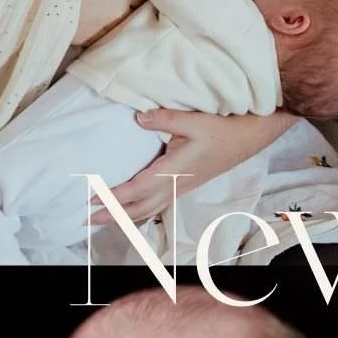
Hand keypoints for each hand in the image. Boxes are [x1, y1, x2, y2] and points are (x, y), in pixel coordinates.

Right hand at [73, 0, 144, 47]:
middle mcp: (122, 11)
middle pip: (134, 14)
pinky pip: (104, 39)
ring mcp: (109, 28)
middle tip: (110, 3)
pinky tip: (90, 26)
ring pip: (121, 28)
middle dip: (126, 9)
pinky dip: (100, 34)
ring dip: (114, 23)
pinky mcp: (94, 41)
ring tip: (99, 15)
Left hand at [89, 109, 298, 224]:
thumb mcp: (195, 120)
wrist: (252, 136)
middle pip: (139, 208)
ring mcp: (182, 187)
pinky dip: (139, 210)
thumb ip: (164, 119)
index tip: (90, 200)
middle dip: (112, 215)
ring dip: (124, 216)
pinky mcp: (185, 184)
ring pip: (148, 209)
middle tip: (85, 219)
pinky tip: (131, 207)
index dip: (112, 197)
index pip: (136, 190)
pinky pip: (157, 203)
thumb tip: (138, 118)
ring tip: (102, 218)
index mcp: (174, 172)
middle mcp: (176, 185)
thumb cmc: (226, 129)